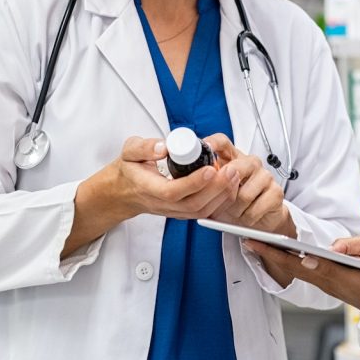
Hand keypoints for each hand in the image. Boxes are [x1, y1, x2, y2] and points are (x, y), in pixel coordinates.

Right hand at [109, 136, 239, 220]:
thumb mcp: (129, 151)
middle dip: (216, 188)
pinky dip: (220, 201)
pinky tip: (229, 186)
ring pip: (201, 211)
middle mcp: (162, 204)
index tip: (210, 168)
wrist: (125, 192)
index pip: (173, 191)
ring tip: (234, 176)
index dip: (193, 182)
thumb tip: (163, 147)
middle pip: (193, 204)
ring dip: (221, 195)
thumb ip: (143, 147)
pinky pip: (204, 212)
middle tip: (231, 170)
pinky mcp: (182, 212)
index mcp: (148, 188)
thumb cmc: (129, 170)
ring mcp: (173, 211)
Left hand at [203, 134, 292, 235]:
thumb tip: (191, 179)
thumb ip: (208, 180)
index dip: (212, 143)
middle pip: (234, 169)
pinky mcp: (275, 192)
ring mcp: (265, 176)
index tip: (204, 147)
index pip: (223, 142)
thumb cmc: (236, 201)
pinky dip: (247, 217)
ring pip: (242, 195)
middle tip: (219, 202)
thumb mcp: (218, 189)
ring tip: (235, 211)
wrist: (261, 217)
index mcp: (234, 158)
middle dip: (223, 191)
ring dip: (234, 210)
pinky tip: (246, 215)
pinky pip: (254, 209)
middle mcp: (251, 163)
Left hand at [242, 240, 359, 308]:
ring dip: (279, 260)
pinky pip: (310, 275)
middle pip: (295, 270)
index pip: (301, 263)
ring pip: (300, 273)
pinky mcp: (337, 287)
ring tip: (262, 245)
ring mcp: (334, 288)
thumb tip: (328, 250)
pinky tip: (287, 255)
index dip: (277, 254)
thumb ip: (353, 248)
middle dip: (270, 256)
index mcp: (341, 276)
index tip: (258, 243)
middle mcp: (333, 285)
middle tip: (249, 241)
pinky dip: (293, 264)